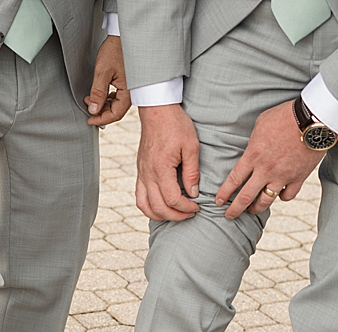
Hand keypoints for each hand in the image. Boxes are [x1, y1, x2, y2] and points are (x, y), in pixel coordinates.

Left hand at [86, 36, 130, 126]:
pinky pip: (118, 96)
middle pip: (116, 110)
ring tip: (90, 99)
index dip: (101, 119)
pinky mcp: (127, 82)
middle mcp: (132, 91)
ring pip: (116, 104)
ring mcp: (130, 87)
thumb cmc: (116, 50)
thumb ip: (98, 93)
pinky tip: (99, 94)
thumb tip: (94, 110)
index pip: (116, 114)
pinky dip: (107, 98)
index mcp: (128, 91)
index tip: (89, 119)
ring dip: (103, 105)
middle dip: (101, 112)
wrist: (123, 36)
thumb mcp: (102, 72)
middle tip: (88, 108)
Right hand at [135, 104, 200, 220]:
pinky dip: (149, 206)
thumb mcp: (191, 146)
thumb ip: (192, 172)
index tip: (197, 206)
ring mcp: (141, 174)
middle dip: (176, 215)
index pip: (173, 199)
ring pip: (144, 206)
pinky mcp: (139, 171)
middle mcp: (147, 174)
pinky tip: (161, 206)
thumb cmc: (176, 125)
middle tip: (190, 213)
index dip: (186, 207)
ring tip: (174, 214)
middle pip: (158, 207)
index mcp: (160, 168)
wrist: (157, 110)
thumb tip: (193, 193)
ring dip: (159, 215)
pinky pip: (139, 196)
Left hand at [215, 100, 324, 218]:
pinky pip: (287, 196)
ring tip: (252, 210)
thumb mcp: (260, 124)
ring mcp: (283, 176)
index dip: (224, 193)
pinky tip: (279, 195)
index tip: (218, 201)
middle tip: (229, 216)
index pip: (233, 180)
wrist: (312, 119)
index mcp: (253, 156)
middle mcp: (266, 170)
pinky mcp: (299, 178)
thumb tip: (250, 150)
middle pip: (246, 197)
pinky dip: (282, 197)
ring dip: (256, 208)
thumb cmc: (285, 116)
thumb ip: (253, 142)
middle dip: (234, 210)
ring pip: (265, 201)